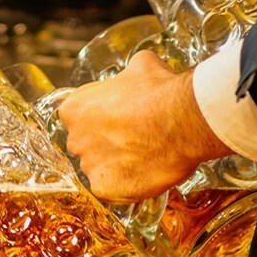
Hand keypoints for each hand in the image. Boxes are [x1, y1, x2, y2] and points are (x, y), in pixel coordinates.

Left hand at [58, 50, 232, 202]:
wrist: (182, 121)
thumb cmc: (160, 90)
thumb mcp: (140, 66)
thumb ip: (125, 76)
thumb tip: (135, 75)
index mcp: (74, 109)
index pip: (78, 116)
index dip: (101, 117)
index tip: (120, 118)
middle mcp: (75, 139)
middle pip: (86, 144)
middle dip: (106, 142)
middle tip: (134, 137)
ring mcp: (89, 167)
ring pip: (100, 169)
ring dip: (117, 164)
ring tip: (146, 156)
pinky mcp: (106, 190)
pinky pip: (113, 190)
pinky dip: (128, 184)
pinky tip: (147, 172)